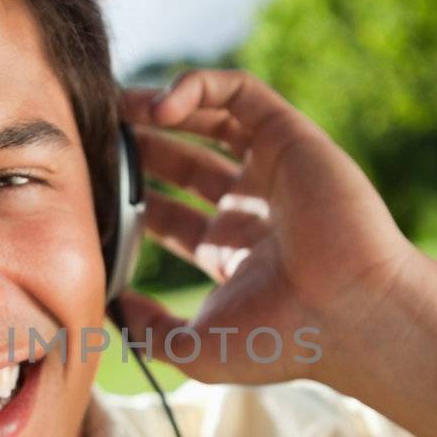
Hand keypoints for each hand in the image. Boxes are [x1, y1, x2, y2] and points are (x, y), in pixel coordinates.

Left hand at [118, 69, 424, 387]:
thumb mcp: (196, 349)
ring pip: (210, 119)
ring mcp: (273, 170)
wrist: (347, 314)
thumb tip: (113, 304)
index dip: (128, 197)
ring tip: (115, 107)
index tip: (89, 189)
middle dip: (137, 147)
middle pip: (183, 161)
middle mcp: (252, 207)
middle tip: (93, 139)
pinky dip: (197, 87)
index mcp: (231, 253)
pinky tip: (159, 107)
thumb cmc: (282, 340)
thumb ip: (149, 330)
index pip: (169, 213)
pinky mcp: (290, 136)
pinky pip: (238, 93)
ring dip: (158, 108)